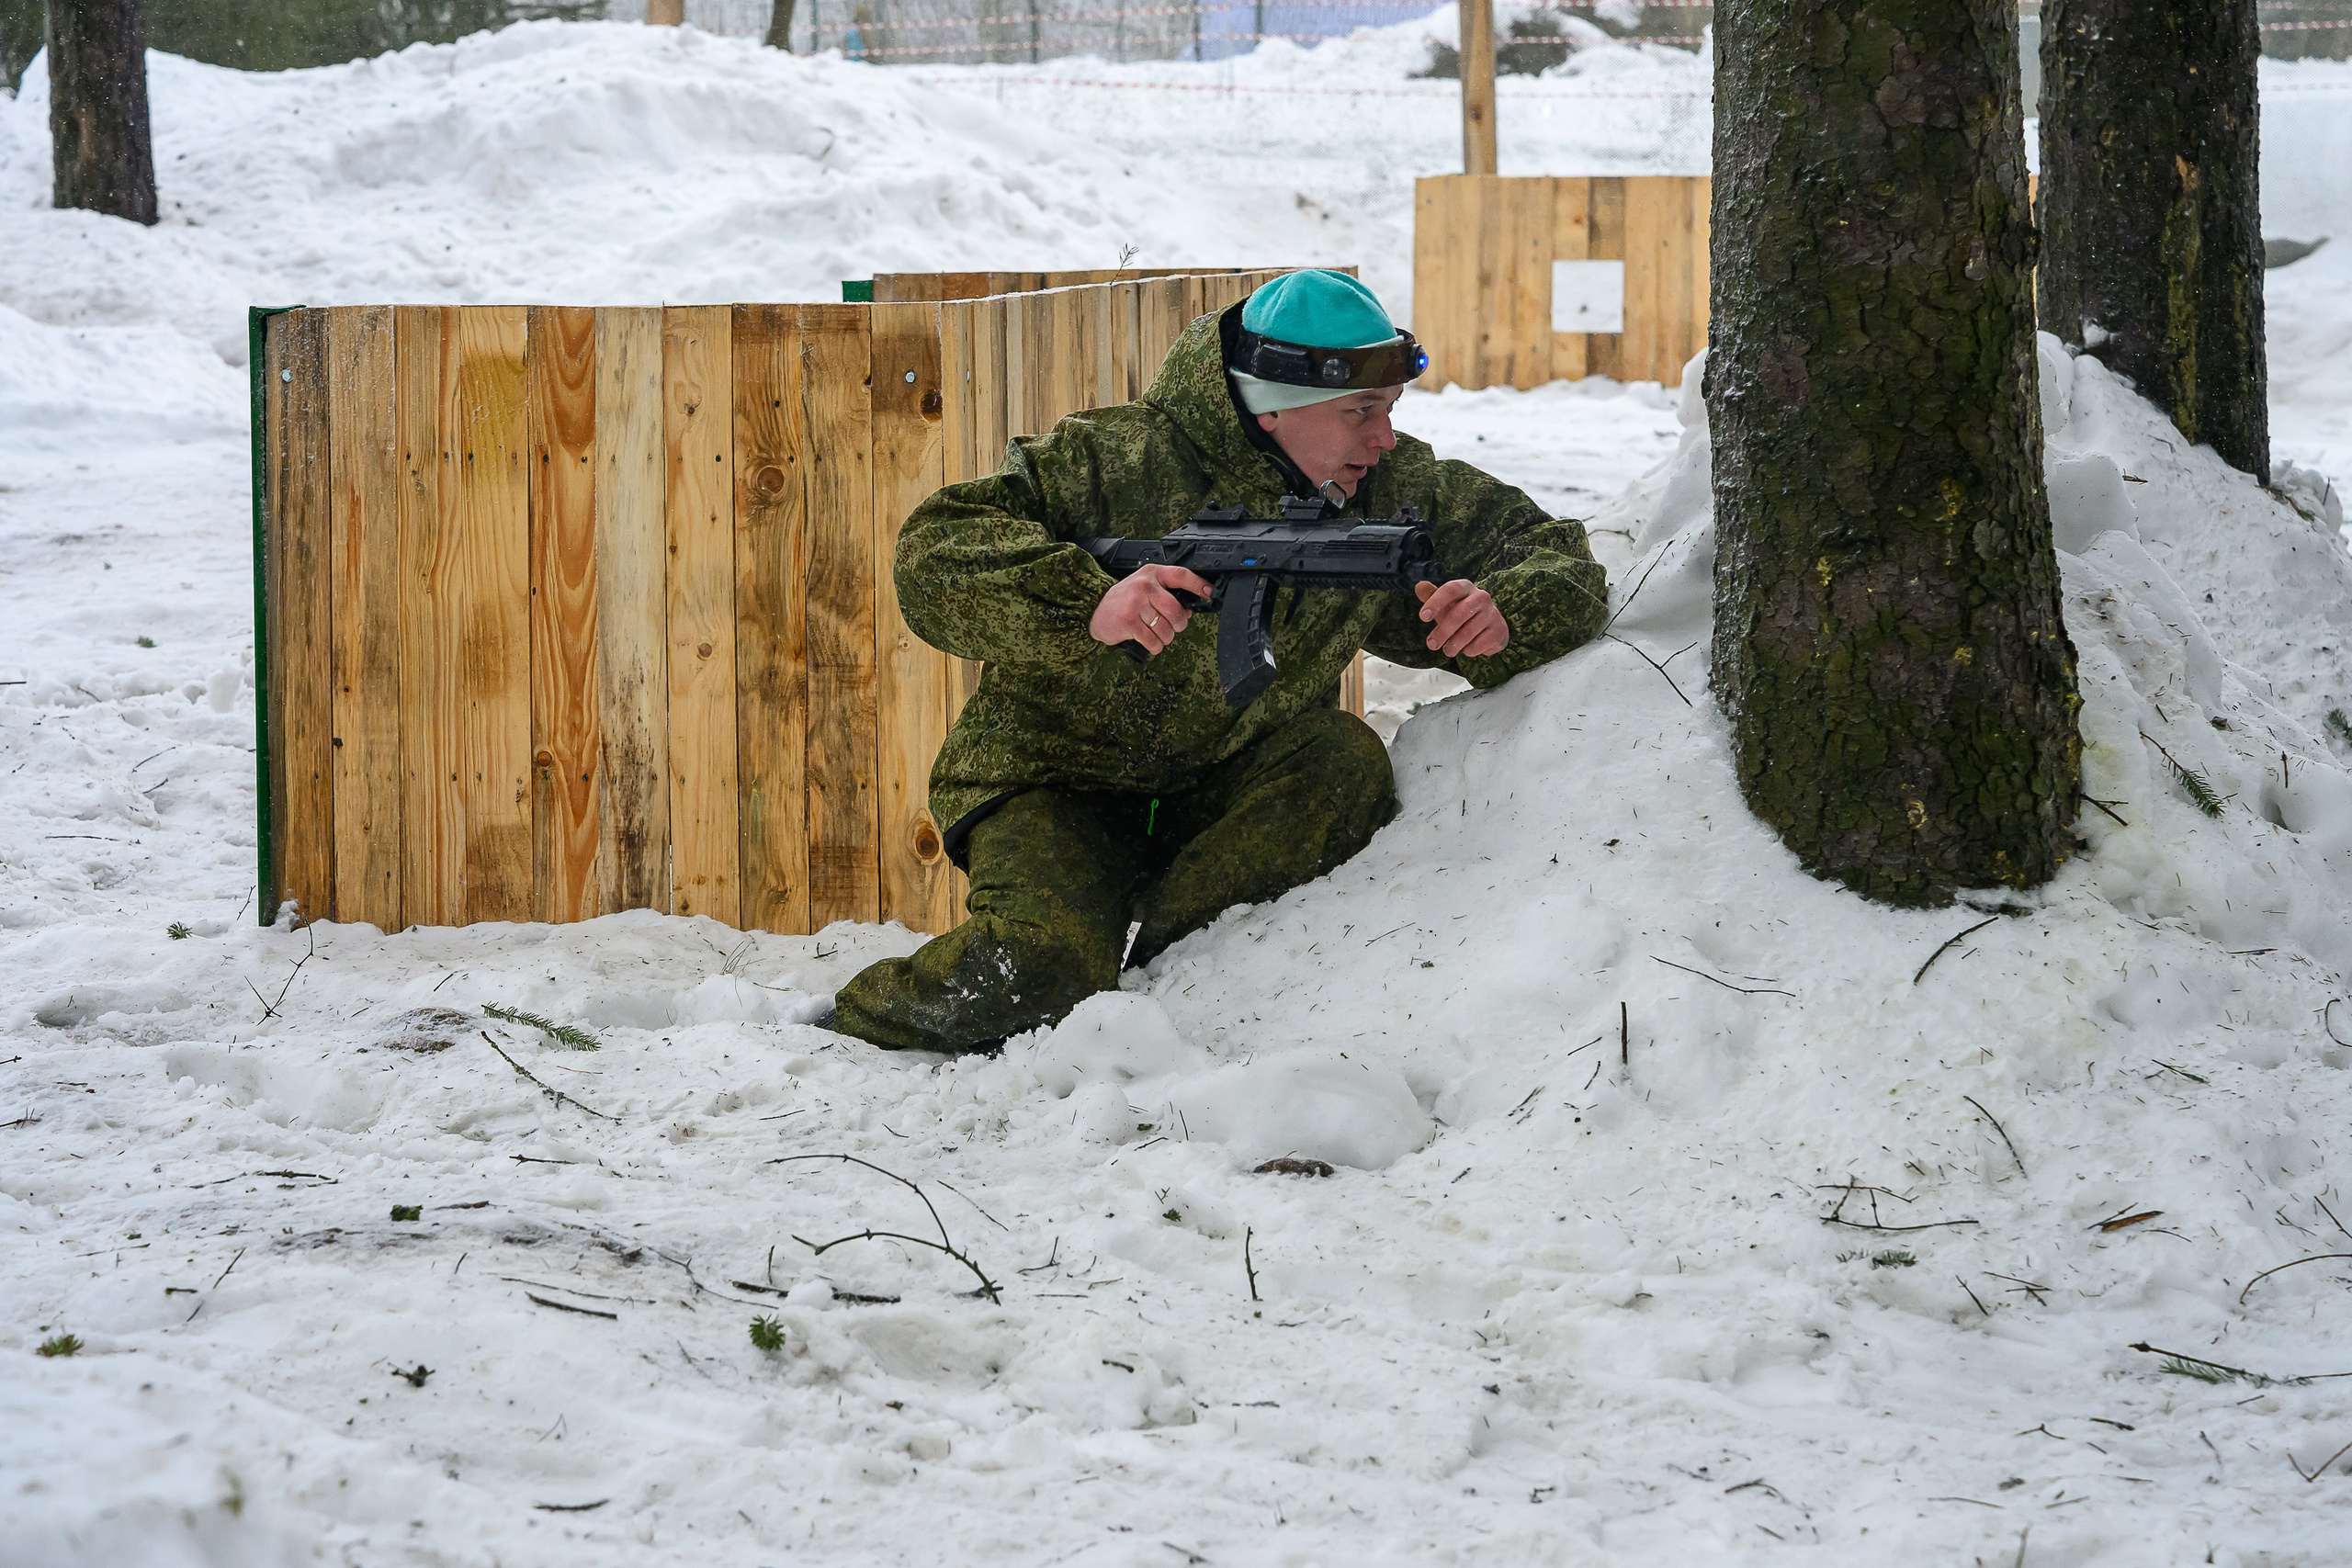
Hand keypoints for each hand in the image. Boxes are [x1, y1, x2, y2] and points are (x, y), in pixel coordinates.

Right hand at [1092, 563, 1213, 655]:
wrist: (1094, 612)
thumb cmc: (1124, 601)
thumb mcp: (1145, 591)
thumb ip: (1166, 596)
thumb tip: (1189, 611)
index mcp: (1152, 574)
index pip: (1182, 575)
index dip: (1199, 585)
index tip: (1211, 593)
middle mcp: (1145, 586)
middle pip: (1177, 611)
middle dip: (1179, 625)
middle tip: (1172, 627)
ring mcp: (1136, 603)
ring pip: (1167, 630)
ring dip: (1166, 638)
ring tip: (1155, 634)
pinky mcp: (1129, 622)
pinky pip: (1154, 641)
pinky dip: (1156, 646)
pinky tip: (1148, 641)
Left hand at [1415, 579, 1508, 658]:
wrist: (1489, 626)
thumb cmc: (1462, 613)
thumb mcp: (1446, 604)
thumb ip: (1431, 596)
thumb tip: (1419, 586)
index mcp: (1465, 587)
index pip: (1450, 589)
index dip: (1436, 602)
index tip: (1423, 617)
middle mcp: (1481, 597)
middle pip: (1459, 614)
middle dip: (1442, 631)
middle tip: (1432, 644)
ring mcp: (1492, 613)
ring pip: (1468, 632)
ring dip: (1454, 645)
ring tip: (1447, 651)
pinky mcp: (1499, 629)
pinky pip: (1479, 643)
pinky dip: (1469, 650)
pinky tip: (1466, 649)